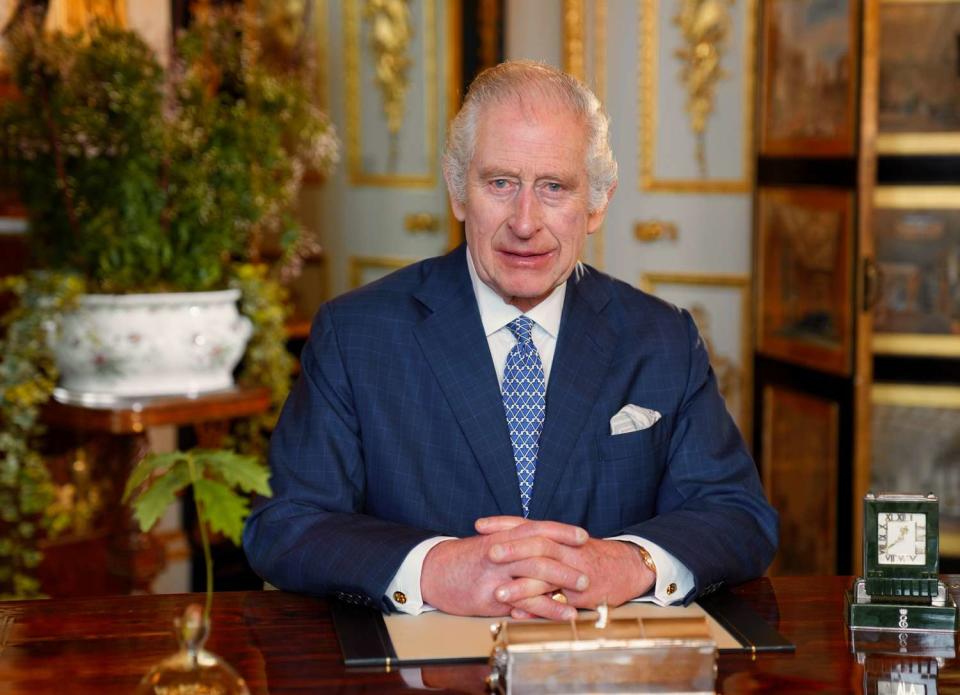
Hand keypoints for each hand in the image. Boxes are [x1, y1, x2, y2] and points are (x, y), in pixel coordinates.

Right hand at [420, 518, 588, 616]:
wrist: (431, 572)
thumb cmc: (462, 559)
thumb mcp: (487, 542)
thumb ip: (511, 541)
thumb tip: (538, 543)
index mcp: (501, 535)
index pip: (537, 528)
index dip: (561, 531)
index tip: (582, 536)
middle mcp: (501, 551)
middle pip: (541, 551)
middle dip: (567, 561)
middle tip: (587, 570)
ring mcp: (496, 574)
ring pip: (536, 574)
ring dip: (562, 582)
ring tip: (583, 590)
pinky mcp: (491, 596)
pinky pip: (525, 602)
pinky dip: (548, 608)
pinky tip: (564, 614)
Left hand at [477, 516, 654, 619]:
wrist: (628, 568)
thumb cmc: (590, 555)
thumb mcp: (566, 542)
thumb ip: (540, 540)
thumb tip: (507, 539)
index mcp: (559, 536)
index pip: (528, 524)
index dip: (504, 523)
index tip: (479, 525)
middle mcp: (566, 550)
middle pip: (538, 544)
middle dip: (512, 548)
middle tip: (488, 553)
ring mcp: (575, 572)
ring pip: (546, 576)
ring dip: (521, 586)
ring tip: (497, 592)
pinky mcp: (583, 594)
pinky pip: (558, 602)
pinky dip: (538, 609)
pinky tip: (519, 614)